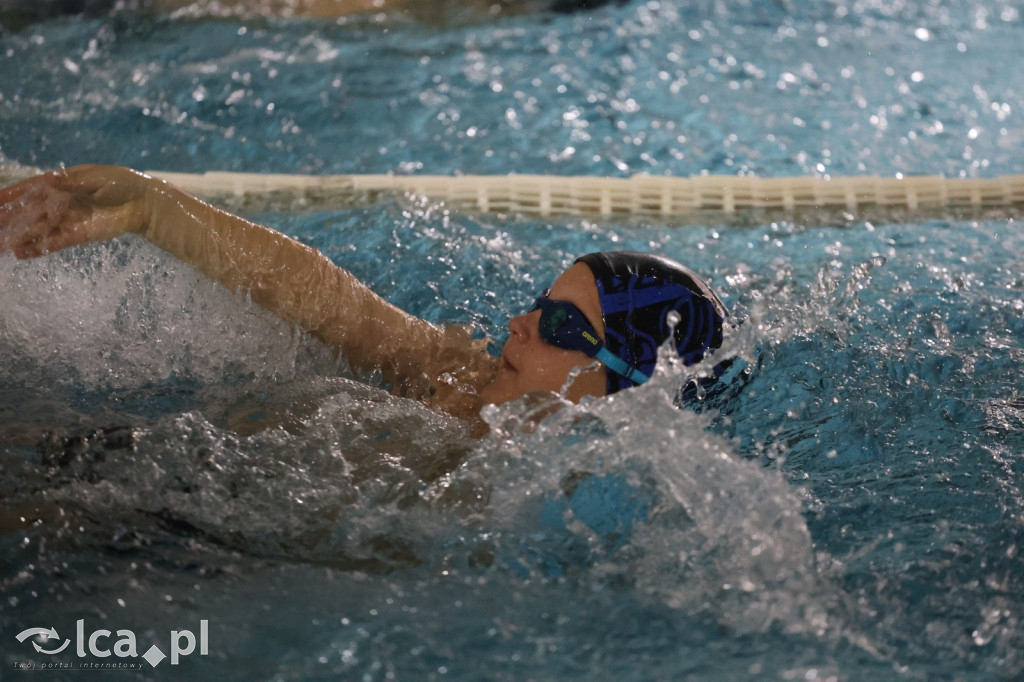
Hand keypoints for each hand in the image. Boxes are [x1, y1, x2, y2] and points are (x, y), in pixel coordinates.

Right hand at [0, 164, 151, 257]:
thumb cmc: (121, 184)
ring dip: (18, 237)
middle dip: (8, 219)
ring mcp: (68, 220)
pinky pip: (55, 242)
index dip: (11, 194)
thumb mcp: (96, 178)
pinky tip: (21, 253)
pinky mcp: (79, 234)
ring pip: (37, 230)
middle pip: (29, 212)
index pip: (30, 189)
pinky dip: (38, 248)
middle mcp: (60, 202)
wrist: (144, 203)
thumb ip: (71, 181)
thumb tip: (48, 179)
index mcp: (61, 183)